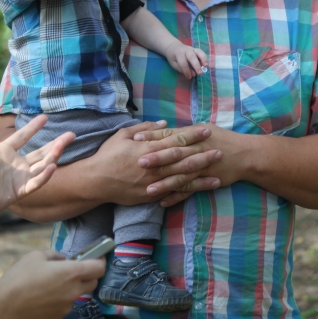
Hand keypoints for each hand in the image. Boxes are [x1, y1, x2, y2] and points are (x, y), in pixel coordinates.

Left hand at [0, 113, 73, 232]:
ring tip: (63, 145)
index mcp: (5, 151)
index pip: (23, 136)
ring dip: (53, 156)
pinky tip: (52, 167)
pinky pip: (36, 182)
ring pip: (42, 165)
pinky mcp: (20, 191)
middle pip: (40, 151)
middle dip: (56, 143)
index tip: (45, 117)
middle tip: (71, 134)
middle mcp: (15, 163)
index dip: (34, 127)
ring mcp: (19, 177)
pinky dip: (45, 176)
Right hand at [0, 250, 104, 318]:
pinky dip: (62, 298)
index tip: (97, 256)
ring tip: (54, 283)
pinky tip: (46, 295)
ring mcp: (67, 305)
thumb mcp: (37, 255)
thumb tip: (63, 259)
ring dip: (74, 287)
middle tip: (76, 268)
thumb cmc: (20, 276)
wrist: (5, 305)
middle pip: (93, 282)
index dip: (100, 260)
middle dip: (89, 274)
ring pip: (79, 294)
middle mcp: (73, 290)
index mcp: (71, 272)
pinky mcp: (59, 315)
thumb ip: (55, 255)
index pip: (99, 267)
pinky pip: (67, 304)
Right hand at [88, 121, 222, 207]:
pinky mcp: (152, 195)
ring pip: (183, 178)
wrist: (96, 181)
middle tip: (220, 151)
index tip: (207, 130)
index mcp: (149, 148)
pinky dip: (189, 191)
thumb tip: (165, 123)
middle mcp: (154, 166)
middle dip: (203, 155)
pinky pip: (174, 193)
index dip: (193, 135)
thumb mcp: (123, 135)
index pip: (176, 140)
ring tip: (218, 172)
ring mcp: (154, 182)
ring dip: (201, 175)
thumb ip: (145, 129)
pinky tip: (201, 189)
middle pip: (184, 159)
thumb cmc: (108, 155)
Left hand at [132, 123, 246, 206]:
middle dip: (156, 158)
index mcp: (193, 136)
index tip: (136, 140)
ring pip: (181, 175)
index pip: (170, 135)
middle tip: (138, 162)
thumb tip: (162, 129)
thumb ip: (183, 132)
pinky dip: (177, 197)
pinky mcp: (207, 180)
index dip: (153, 137)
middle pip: (174, 154)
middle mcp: (197, 150)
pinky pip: (190, 190)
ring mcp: (202, 166)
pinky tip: (163, 202)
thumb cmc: (222, 139)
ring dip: (164, 183)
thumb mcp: (203, 130)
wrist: (245, 154)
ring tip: (148, 190)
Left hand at [164, 42, 208, 78]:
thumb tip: (192, 74)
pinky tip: (206, 64)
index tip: (189, 77)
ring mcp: (191, 48)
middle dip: (196, 65)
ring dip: (203, 59)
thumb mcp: (173, 63)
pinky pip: (201, 52)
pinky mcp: (195, 49)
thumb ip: (182, 69)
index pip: (183, 63)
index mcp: (178, 54)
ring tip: (206, 66)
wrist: (173, 46)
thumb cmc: (173, 56)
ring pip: (198, 52)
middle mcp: (186, 50)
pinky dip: (204, 58)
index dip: (186, 71)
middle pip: (192, 57)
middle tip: (200, 73)